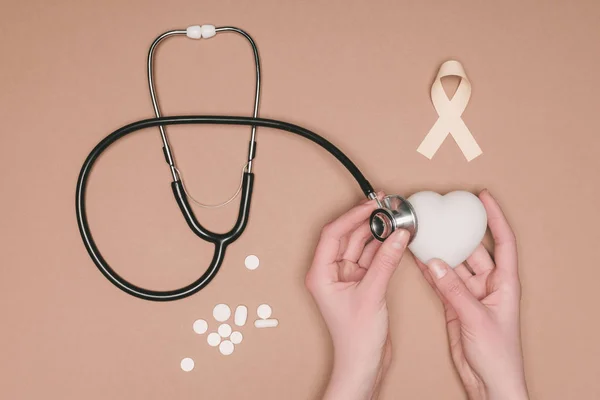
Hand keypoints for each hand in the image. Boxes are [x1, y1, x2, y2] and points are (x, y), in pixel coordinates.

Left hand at [305, 194, 409, 399]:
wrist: (363, 364)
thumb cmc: (356, 339)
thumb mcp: (371, 294)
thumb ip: (385, 262)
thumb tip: (397, 236)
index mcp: (321, 273)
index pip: (333, 234)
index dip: (352, 216)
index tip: (370, 204)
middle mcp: (331, 272)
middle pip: (348, 236)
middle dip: (366, 221)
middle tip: (385, 207)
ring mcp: (346, 277)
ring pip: (361, 246)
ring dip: (377, 233)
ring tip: (393, 219)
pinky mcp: (361, 283)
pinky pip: (371, 258)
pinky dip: (383, 248)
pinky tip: (394, 239)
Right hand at [415, 190, 528, 399]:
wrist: (489, 381)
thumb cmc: (498, 354)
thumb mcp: (477, 317)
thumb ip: (454, 290)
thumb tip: (436, 264)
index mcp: (504, 283)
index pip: (502, 242)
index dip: (495, 218)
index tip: (483, 198)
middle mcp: (488, 284)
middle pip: (472, 250)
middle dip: (459, 233)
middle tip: (442, 216)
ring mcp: (470, 294)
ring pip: (453, 265)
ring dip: (440, 252)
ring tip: (425, 234)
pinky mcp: (455, 305)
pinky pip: (441, 282)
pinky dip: (430, 271)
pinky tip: (419, 259)